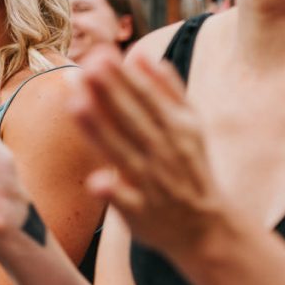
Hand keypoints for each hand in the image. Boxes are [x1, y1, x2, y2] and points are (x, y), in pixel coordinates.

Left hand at [70, 47, 227, 257]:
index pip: (147, 98)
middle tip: (88, 66)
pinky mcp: (141, 212)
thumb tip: (141, 55)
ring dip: (100, 130)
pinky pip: (125, 201)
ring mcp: (152, 183)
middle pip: (133, 120)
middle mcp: (164, 153)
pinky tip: (95, 181)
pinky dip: (113, 191)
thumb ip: (167, 90)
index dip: (124, 78)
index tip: (100, 55)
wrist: (207, 228)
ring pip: (123, 154)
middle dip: (111, 93)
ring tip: (76, 105)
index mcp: (177, 128)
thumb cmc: (189, 168)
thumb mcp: (189, 126)